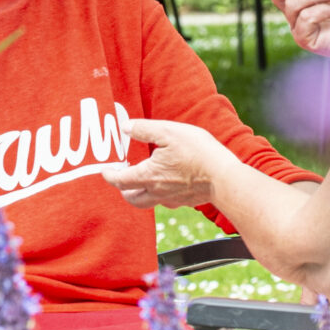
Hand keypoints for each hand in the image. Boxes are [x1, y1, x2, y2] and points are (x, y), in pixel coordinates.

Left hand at [101, 118, 226, 208]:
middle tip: (121, 181)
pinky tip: (168, 184)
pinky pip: (167, 202)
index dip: (109, 176)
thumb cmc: (197, 153)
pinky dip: (161, 194)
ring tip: (142, 183)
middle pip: (132, 198)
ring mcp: (172, 199)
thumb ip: (144, 129)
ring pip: (149, 202)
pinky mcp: (187, 201)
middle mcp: (157, 191)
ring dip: (140, 194)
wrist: (224, 179)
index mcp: (148, 175)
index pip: (120, 180)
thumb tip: (125, 127)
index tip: (105, 171)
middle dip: (123, 190)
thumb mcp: (168, 132)